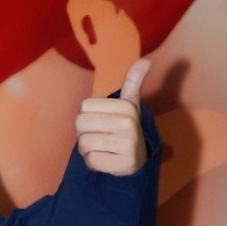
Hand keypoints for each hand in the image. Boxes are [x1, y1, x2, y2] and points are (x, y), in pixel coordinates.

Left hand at [75, 58, 149, 175]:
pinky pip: (91, 161)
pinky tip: (107, 161)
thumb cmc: (125, 128)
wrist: (139, 161)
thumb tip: (145, 60)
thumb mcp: (129, 104)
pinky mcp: (123, 164)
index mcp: (127, 106)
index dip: (87, 116)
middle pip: (80, 124)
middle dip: (84, 134)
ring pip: (84, 144)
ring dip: (88, 150)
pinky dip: (94, 163)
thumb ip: (133, 82)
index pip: (84, 107)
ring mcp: (127, 145)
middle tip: (101, 138)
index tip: (103, 122)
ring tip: (104, 149)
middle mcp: (129, 124)